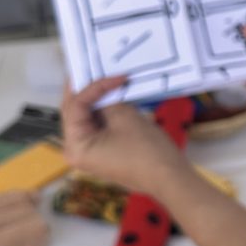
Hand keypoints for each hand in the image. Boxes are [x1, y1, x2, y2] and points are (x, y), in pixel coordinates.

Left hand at [60, 77, 191, 196]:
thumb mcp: (125, 118)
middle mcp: (76, 150)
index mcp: (76, 145)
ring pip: (86, 118)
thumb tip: (103, 88)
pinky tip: (112, 96)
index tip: (115, 76)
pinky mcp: (103, 151)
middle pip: (75, 112)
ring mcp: (89, 152)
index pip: (75, 106)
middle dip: (86, 89)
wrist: (170, 178)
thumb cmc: (147, 151)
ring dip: (96, 99)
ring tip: (103, 78)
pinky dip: (104, 111)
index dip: (93, 86)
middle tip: (94, 68)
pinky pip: (98, 126)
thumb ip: (108, 100)